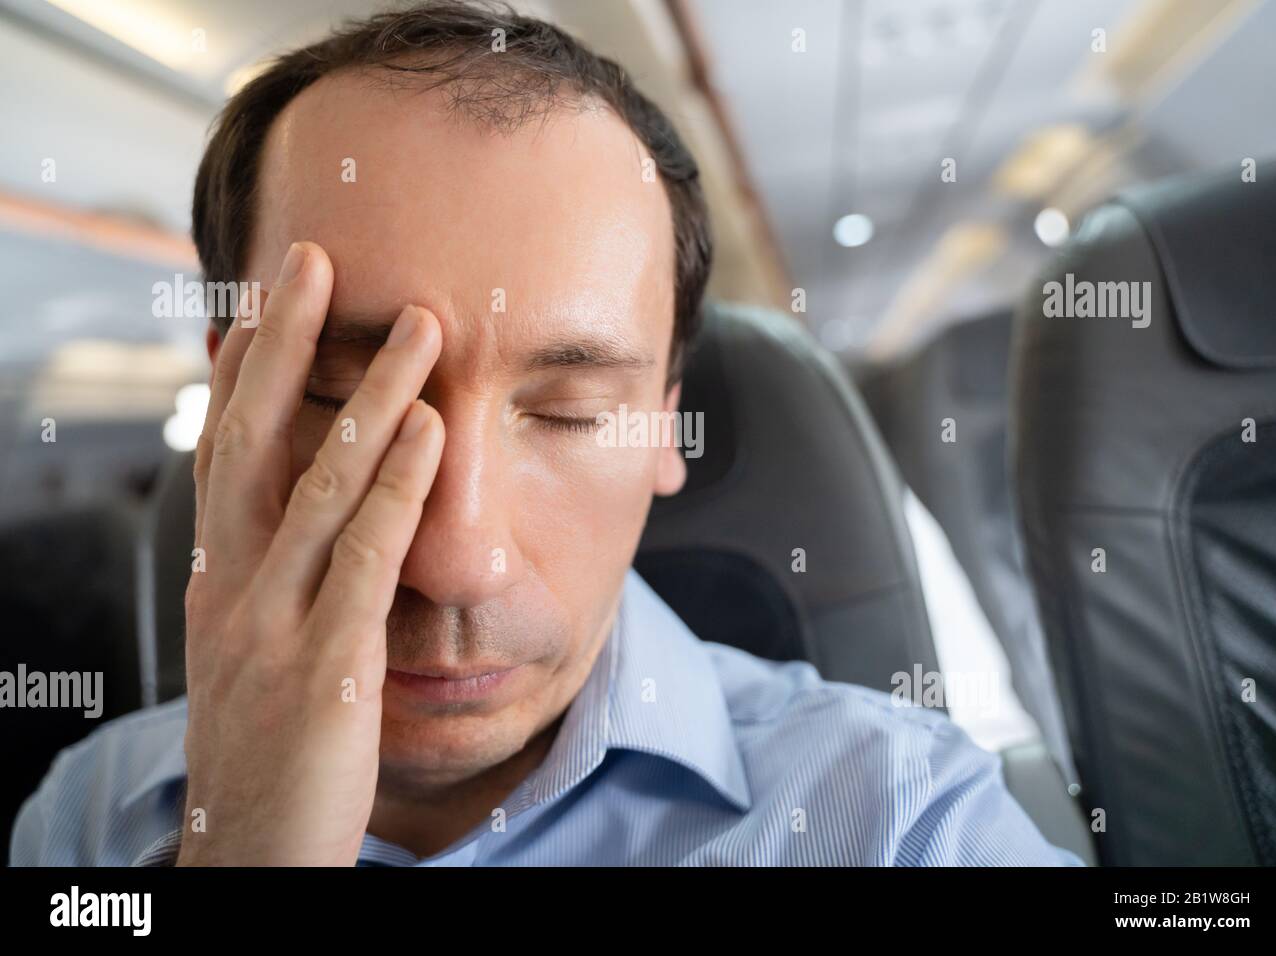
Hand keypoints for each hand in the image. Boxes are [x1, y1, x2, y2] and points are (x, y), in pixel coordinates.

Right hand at [177, 242, 442, 864]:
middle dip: (287, 347)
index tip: (265, 302)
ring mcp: (272, 625)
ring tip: (418, 325)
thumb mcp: (253, 653)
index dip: (242, 372)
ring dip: (370, 396)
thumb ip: (276, 583)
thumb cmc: (269, 750)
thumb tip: (309, 524)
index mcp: (216, 581)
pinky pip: (364, 559)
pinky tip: (431, 428)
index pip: (223, 454)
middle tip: (316, 262)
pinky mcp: (324, 670)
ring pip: (318, 486)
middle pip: (254, 442)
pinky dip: (399, 487)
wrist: (250, 856)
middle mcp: (231, 588)